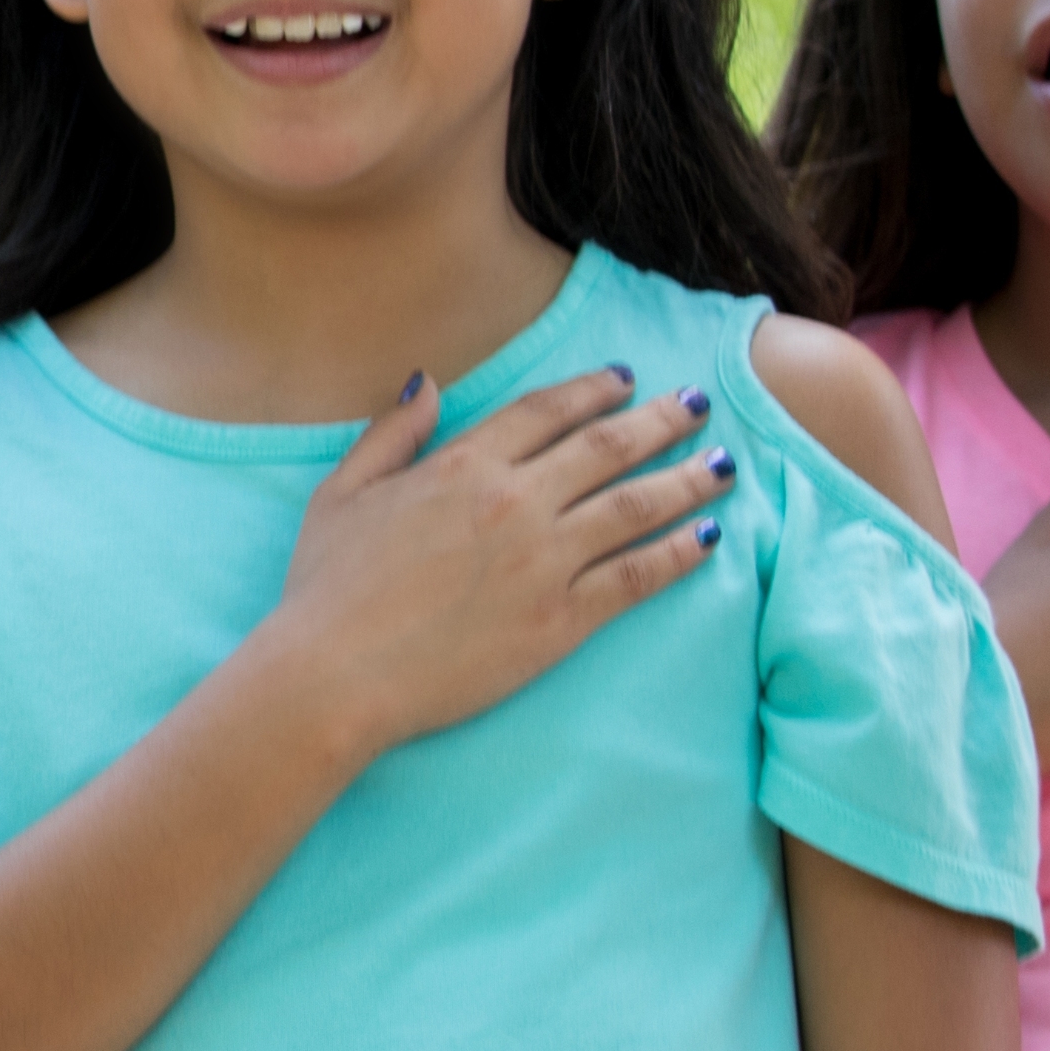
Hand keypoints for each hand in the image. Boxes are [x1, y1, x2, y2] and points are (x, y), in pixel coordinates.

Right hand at [262, 366, 729, 759]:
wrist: (335, 673)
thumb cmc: (326, 586)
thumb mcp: (341, 492)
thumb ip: (391, 433)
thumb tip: (427, 381)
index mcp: (461, 466)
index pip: (544, 411)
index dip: (591, 389)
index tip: (625, 377)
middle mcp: (514, 502)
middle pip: (605, 448)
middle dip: (659, 420)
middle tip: (696, 404)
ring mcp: (543, 561)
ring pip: (635, 506)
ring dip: (686, 480)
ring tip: (723, 466)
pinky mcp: (561, 621)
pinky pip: (635, 578)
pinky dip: (677, 554)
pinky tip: (708, 538)